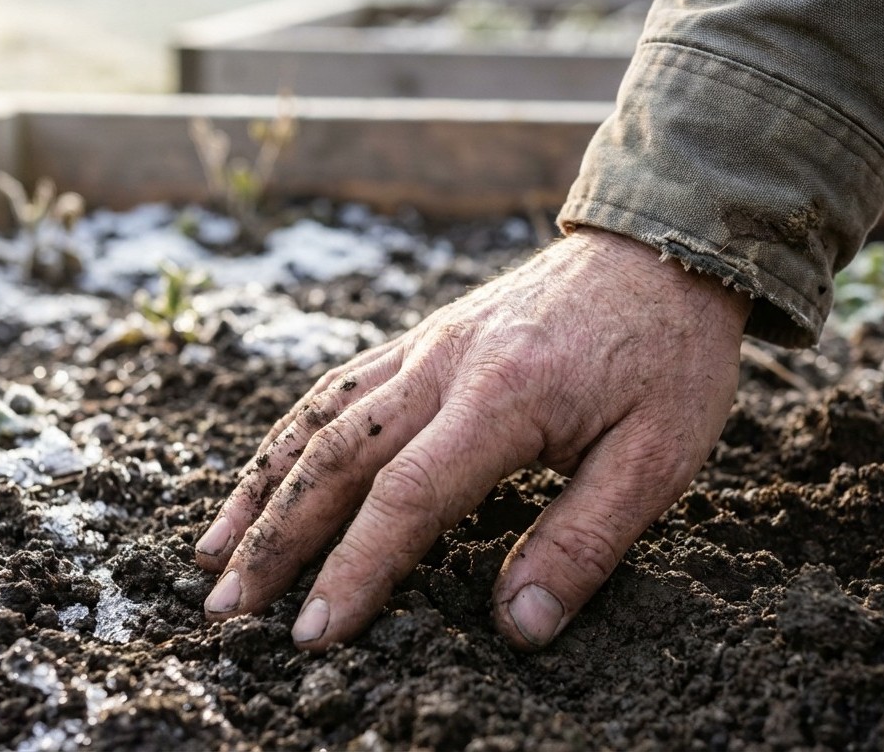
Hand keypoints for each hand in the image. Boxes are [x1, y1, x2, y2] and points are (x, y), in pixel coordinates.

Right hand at [194, 227, 749, 649]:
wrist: (663, 249)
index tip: (313, 634)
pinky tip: (267, 473)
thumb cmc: (670, 354)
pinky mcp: (424, 339)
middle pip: (336, 456)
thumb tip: (519, 628)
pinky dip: (290, 435)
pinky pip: (338, 387)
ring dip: (261, 486)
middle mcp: (445, 364)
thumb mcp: (658, 457)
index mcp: (504, 395)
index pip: (405, 496)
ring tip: (213, 551)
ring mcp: (426, 345)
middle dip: (275, 538)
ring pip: (319, 417)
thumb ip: (584, 541)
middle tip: (225, 610)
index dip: (354, 569)